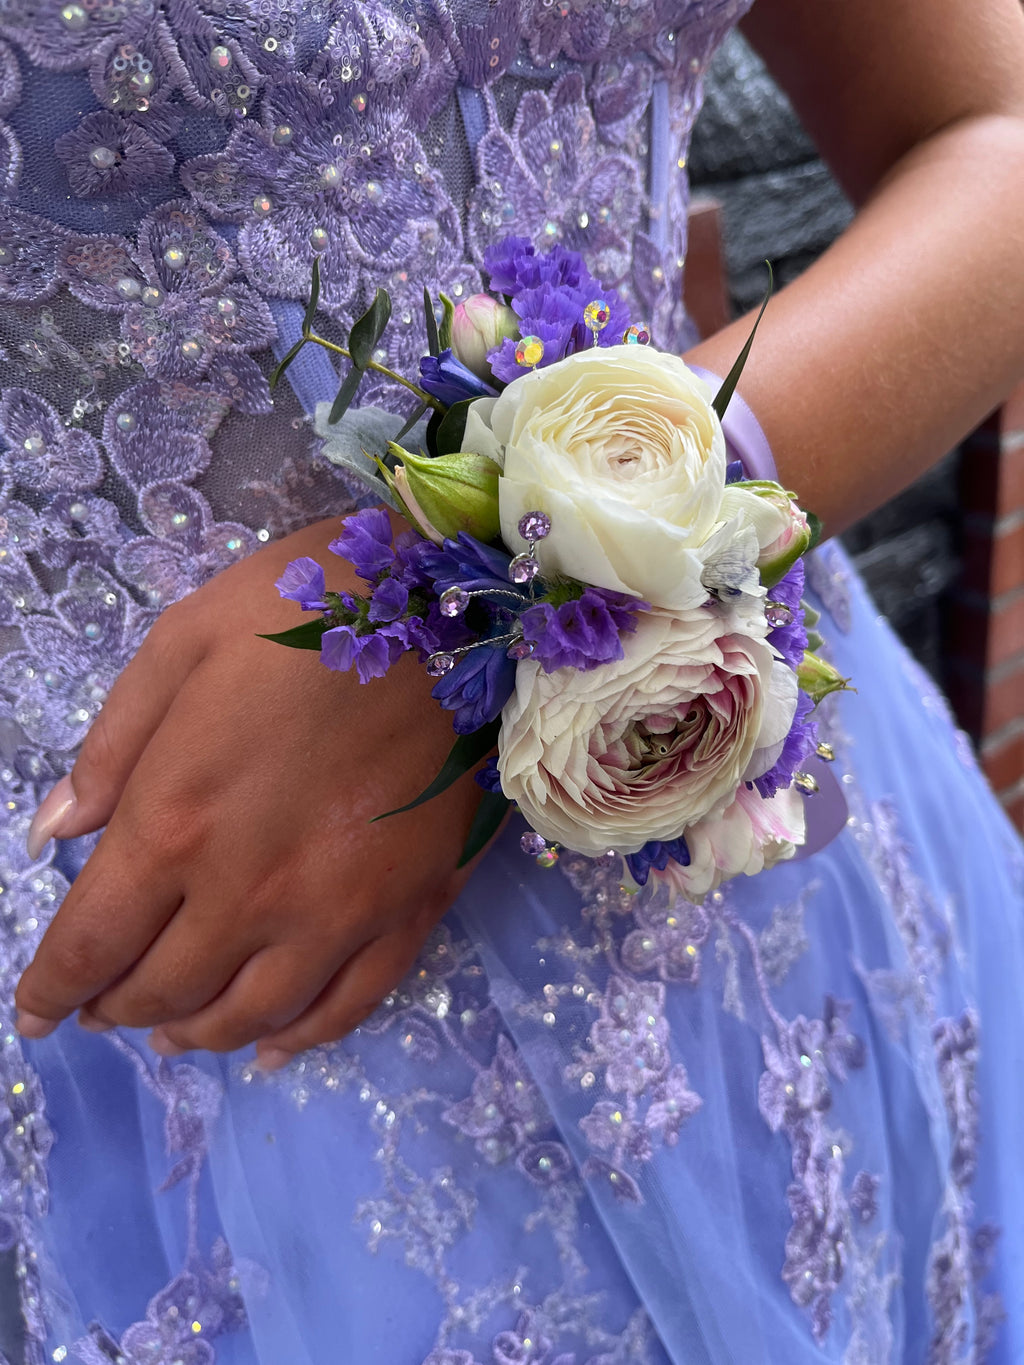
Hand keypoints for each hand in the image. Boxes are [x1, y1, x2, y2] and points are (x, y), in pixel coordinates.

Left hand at [15, 518, 482, 1063]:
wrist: (452, 607)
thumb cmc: (308, 607)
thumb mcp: (183, 642)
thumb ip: (113, 746)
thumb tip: (55, 832)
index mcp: (178, 822)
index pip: (92, 942)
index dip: (53, 988)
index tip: (38, 1011)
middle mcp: (250, 891)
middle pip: (164, 989)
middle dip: (117, 1009)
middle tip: (102, 1008)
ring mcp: (337, 911)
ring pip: (250, 1014)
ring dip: (196, 1035)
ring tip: (172, 1034)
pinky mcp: (410, 910)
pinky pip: (348, 1004)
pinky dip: (299, 1041)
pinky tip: (270, 1051)